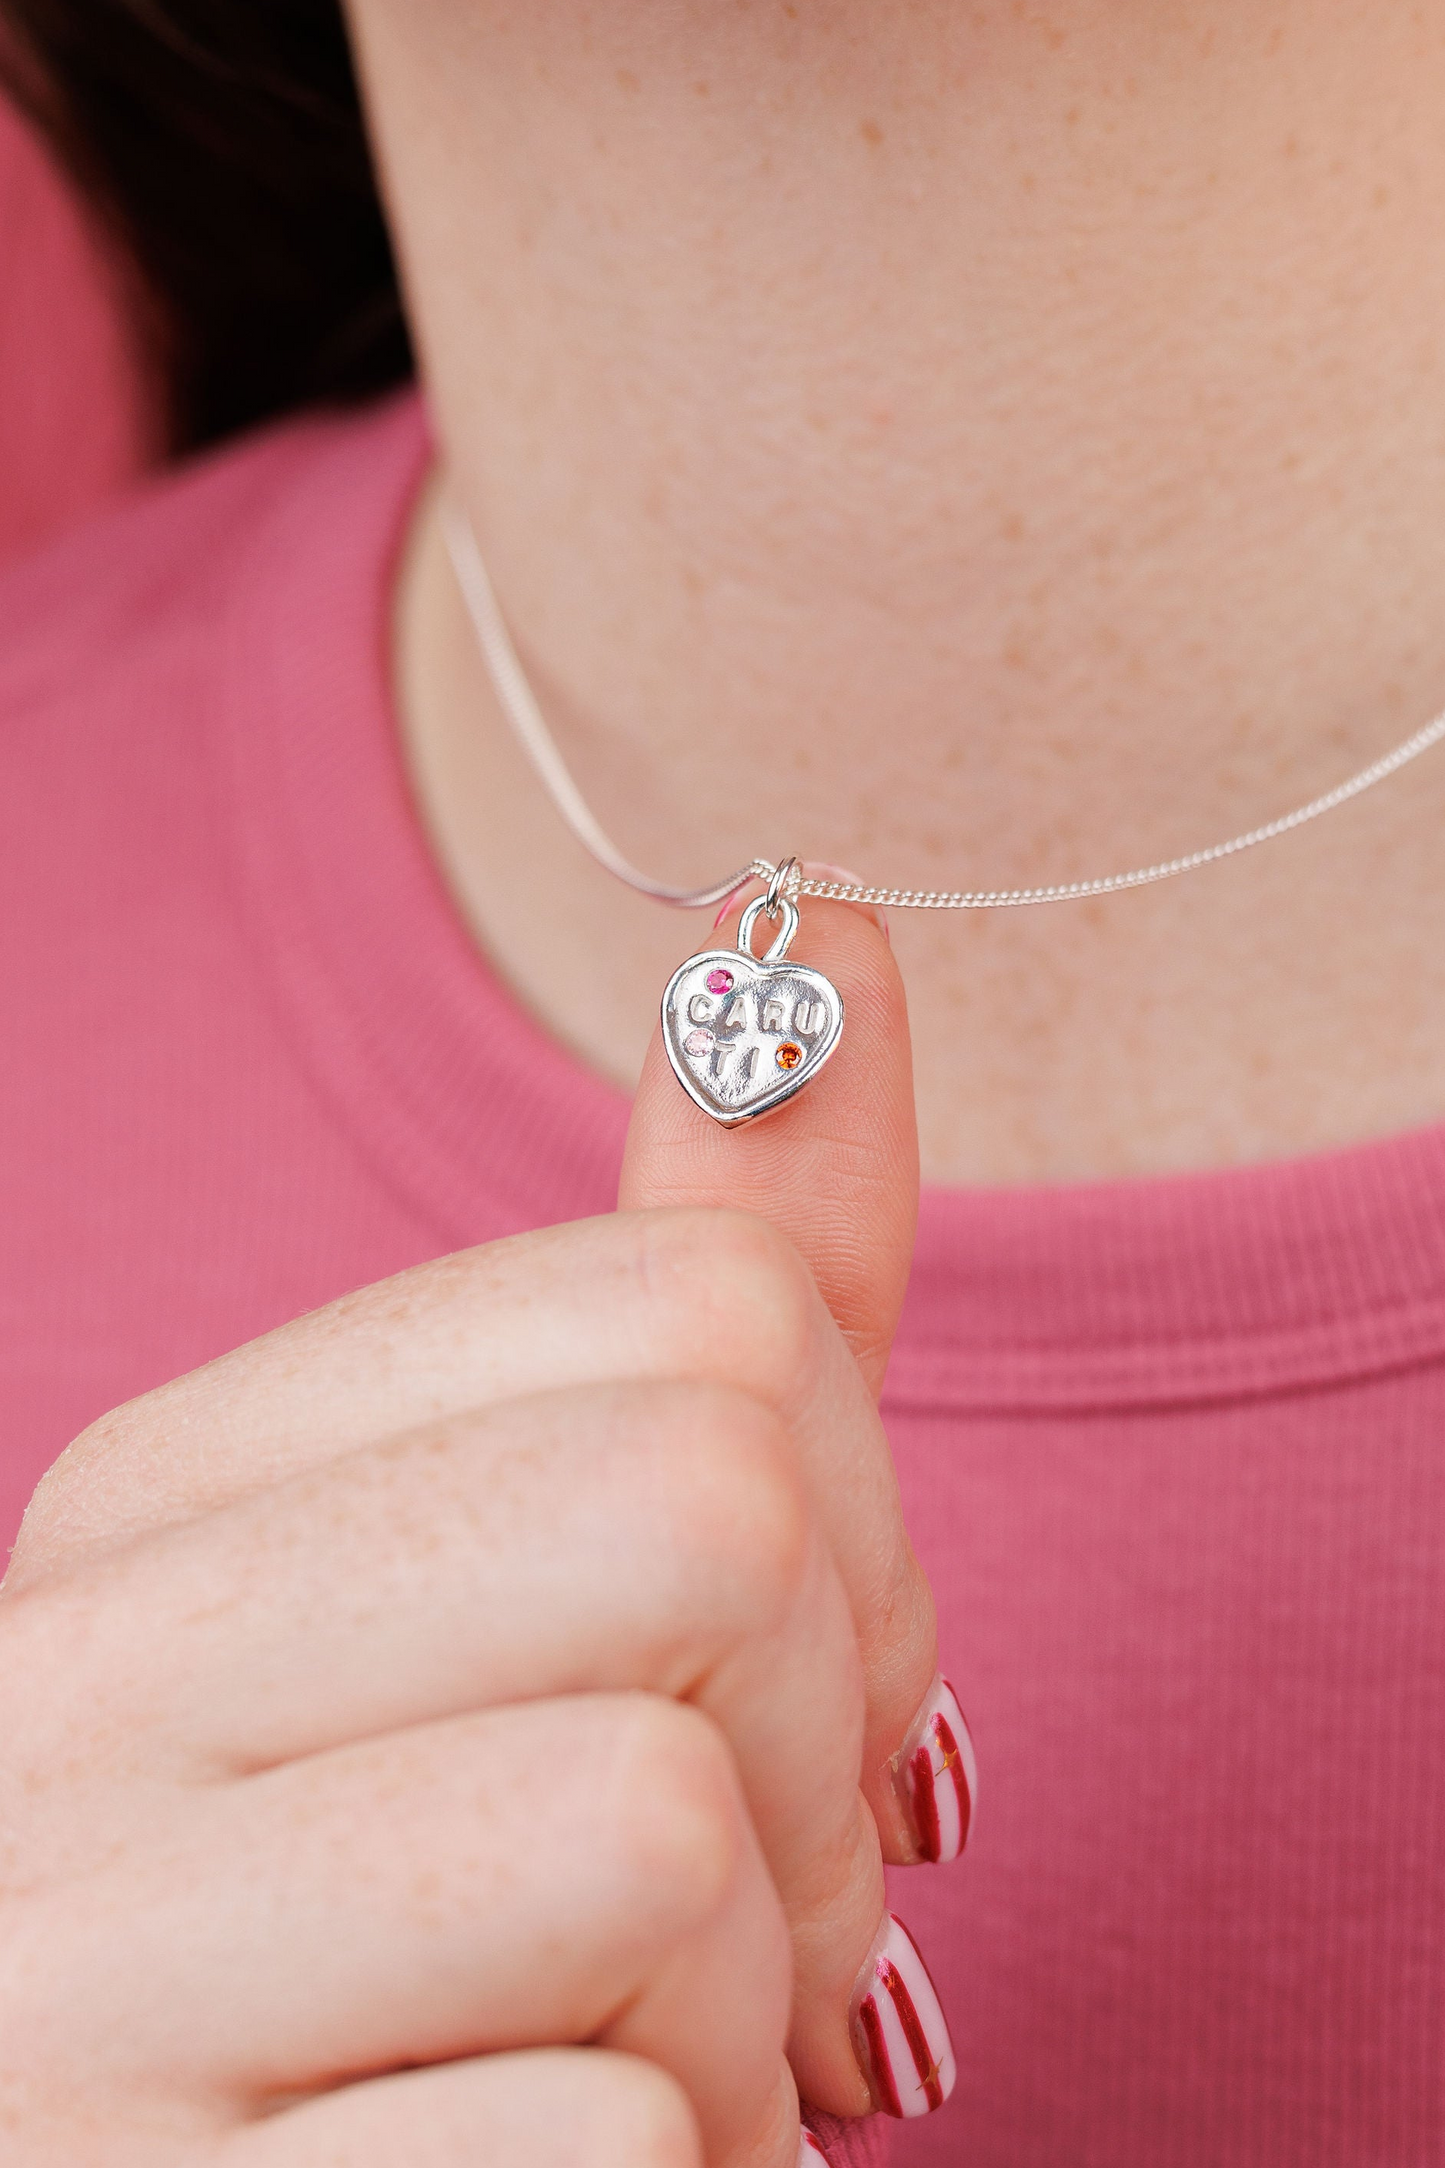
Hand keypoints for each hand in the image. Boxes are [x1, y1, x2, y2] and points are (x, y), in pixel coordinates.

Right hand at [0, 901, 967, 2164]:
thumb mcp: (556, 1576)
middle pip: (712, 1511)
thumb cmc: (443, 1935)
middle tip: (733, 1902)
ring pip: (666, 1833)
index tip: (772, 1677)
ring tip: (630, 2057)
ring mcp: (76, 1985)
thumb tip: (836, 930)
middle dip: (820, 1747)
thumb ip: (708, 1276)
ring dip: (748, 2003)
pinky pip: (622, 2151)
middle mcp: (66, 1685)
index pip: (697, 1319)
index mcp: (156, 1496)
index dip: (845, 1525)